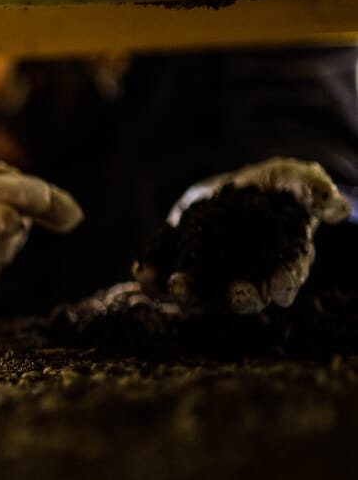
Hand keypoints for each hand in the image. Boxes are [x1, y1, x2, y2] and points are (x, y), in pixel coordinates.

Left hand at [133, 157, 351, 313]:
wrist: (232, 190)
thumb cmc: (274, 188)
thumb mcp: (295, 180)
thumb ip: (313, 190)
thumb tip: (338, 206)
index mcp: (282, 264)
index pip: (287, 279)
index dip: (285, 282)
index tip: (282, 285)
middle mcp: (247, 280)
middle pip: (245, 299)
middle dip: (242, 298)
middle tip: (238, 293)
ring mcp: (210, 282)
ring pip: (199, 297)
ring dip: (187, 294)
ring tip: (177, 285)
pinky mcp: (179, 272)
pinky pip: (162, 283)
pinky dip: (151, 279)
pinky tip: (141, 272)